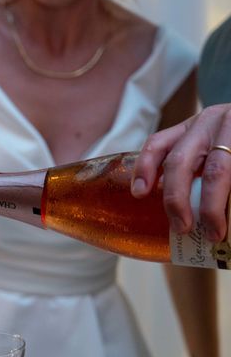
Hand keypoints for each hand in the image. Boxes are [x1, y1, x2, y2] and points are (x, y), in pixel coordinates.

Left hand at [131, 104, 230, 241]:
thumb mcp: (213, 144)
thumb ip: (195, 165)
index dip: (145, 168)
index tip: (139, 194)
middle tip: (181, 228)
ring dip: (211, 207)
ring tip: (214, 233)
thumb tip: (176, 215)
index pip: (159, 143)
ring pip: (216, 172)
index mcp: (195, 126)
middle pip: (181, 161)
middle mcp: (212, 123)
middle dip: (176, 199)